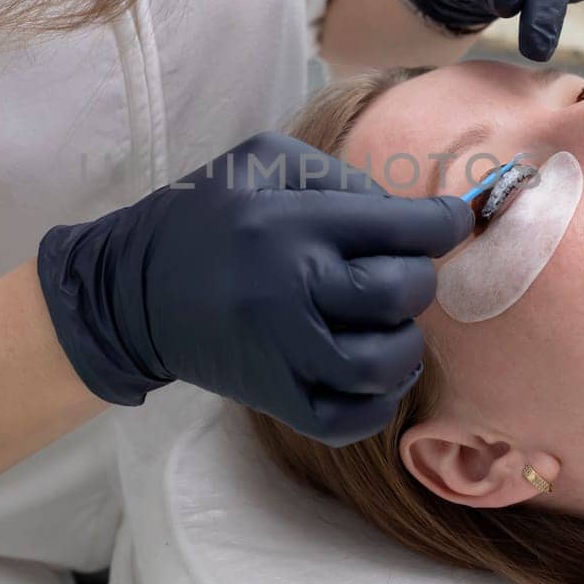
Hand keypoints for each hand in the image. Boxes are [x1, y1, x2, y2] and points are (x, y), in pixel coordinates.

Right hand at [36, 132, 473, 445]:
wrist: (128, 292)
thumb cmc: (204, 217)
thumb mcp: (260, 162)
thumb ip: (337, 176)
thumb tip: (406, 210)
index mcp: (291, 224)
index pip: (400, 226)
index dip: (446, 222)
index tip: (454, 220)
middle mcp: (292, 289)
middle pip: (401, 293)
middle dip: (418, 279)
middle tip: (401, 273)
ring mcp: (283, 352)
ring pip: (384, 364)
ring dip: (405, 345)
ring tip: (390, 327)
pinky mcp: (274, 398)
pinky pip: (350, 421)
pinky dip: (379, 404)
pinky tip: (376, 375)